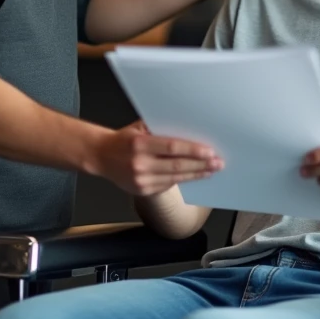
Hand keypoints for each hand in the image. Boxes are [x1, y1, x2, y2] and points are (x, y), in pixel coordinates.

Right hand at [90, 122, 223, 196]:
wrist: (101, 157)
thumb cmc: (124, 139)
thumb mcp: (139, 127)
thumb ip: (161, 129)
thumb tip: (189, 130)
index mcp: (139, 144)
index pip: (172, 147)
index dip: (193, 150)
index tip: (210, 151)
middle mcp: (140, 163)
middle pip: (177, 165)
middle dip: (201, 165)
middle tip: (218, 163)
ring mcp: (141, 180)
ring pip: (175, 178)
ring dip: (196, 174)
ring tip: (211, 170)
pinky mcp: (143, 191)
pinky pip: (168, 185)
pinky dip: (183, 180)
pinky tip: (195, 175)